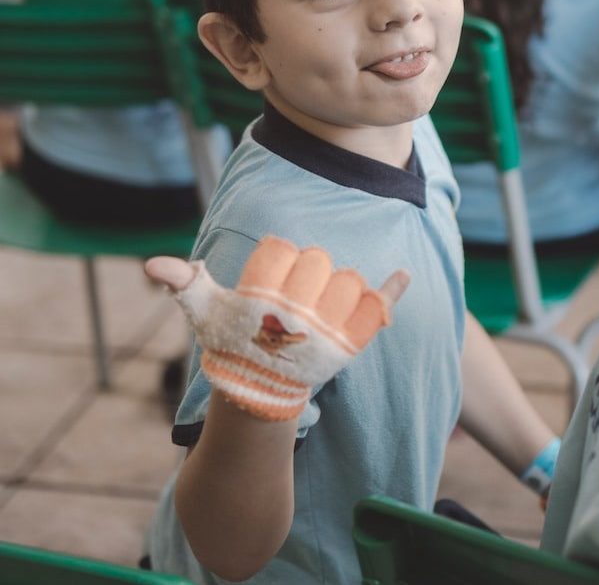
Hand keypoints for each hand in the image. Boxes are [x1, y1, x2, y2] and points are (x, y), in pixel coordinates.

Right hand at [146, 236, 408, 420]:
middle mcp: (295, 313)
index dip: (277, 260)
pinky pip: (377, 309)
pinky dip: (392, 292)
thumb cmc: (230, 344)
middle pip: (318, 259)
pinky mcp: (350, 345)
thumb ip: (183, 282)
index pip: (282, 249)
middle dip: (307, 271)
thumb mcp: (202, 312)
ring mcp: (326, 330)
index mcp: (260, 299)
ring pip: (348, 278)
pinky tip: (402, 274)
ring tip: (320, 303)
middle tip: (295, 293)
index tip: (271, 278)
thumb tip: (151, 264)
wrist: (259, 394)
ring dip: (337, 285)